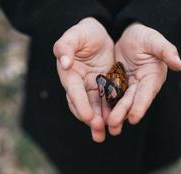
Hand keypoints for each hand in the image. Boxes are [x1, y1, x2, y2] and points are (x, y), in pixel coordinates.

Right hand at [53, 17, 113, 142]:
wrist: (98, 33)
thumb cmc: (84, 32)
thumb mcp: (74, 34)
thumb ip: (65, 46)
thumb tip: (64, 63)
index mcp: (69, 73)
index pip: (74, 91)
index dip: (80, 104)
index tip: (88, 117)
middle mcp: (79, 84)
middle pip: (83, 104)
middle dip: (90, 118)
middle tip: (98, 130)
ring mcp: (91, 87)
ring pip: (94, 107)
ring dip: (99, 121)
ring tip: (104, 134)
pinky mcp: (104, 87)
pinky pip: (107, 102)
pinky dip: (110, 112)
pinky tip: (115, 123)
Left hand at [107, 23, 180, 134]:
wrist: (131, 36)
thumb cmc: (145, 37)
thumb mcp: (155, 40)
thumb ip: (166, 51)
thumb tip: (179, 65)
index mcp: (152, 78)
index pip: (146, 93)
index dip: (140, 106)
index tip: (133, 118)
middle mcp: (141, 86)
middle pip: (131, 101)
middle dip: (123, 113)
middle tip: (113, 124)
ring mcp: (128, 87)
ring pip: (120, 102)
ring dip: (113, 114)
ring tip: (105, 126)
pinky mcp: (116, 85)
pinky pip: (109, 95)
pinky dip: (104, 105)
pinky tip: (97, 114)